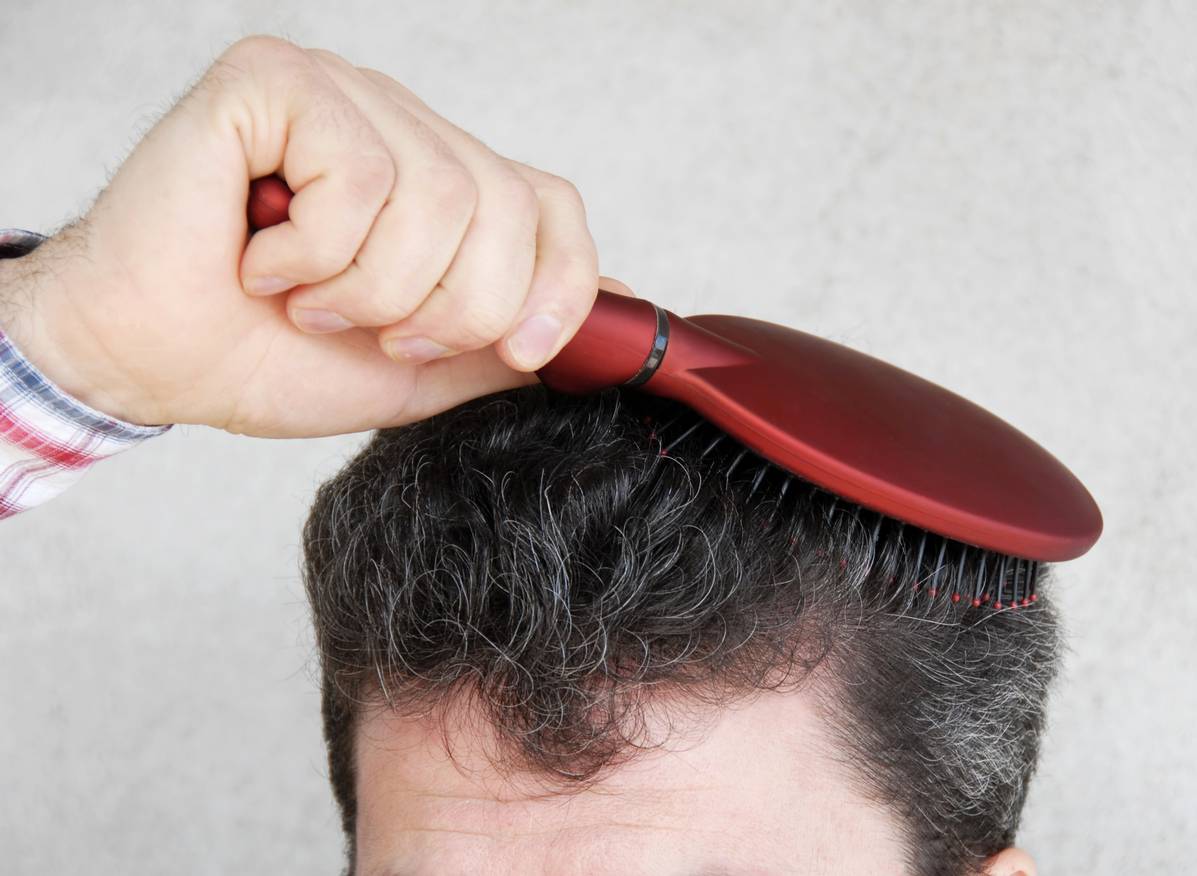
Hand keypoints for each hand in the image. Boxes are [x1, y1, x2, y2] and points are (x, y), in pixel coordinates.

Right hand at [0, 36, 603, 436]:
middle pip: (503, 206)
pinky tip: (263, 255)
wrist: (153, 359)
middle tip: (372, 329)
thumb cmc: (269, 355)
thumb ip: (509, 339)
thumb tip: (620, 309)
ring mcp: (346, 94)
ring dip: (367, 288)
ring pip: (438, 197)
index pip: (552, 205)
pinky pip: (360, 175)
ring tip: (307, 297)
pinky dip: (313, 252)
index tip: (516, 351)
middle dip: (445, 308)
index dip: (557, 287)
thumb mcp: (421, 369)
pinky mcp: (281, 81)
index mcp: (443, 182)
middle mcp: (403, 126)